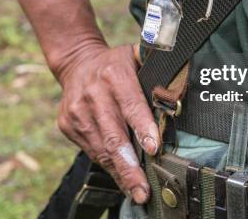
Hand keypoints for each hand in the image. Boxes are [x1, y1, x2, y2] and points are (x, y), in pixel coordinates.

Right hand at [56, 44, 158, 203]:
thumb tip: (181, 93)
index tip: (154, 149)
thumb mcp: (137, 57)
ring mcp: (77, 111)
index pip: (132, 104)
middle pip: (113, 136)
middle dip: (130, 166)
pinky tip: (121, 177)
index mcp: (114, 75)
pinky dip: (107, 165)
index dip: (143, 127)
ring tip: (136, 191)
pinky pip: (91, 150)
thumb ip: (157, 71)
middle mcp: (93, 94)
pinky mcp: (67, 125)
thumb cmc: (117, 65)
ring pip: (101, 149)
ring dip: (120, 173)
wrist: (77, 62)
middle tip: (143, 190)